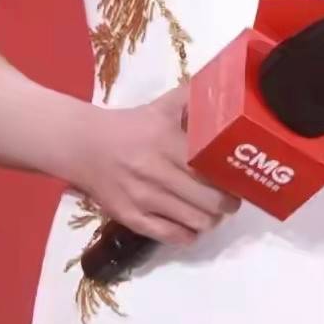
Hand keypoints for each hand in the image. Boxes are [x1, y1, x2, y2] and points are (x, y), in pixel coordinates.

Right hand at [68, 84, 240, 247]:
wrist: (85, 146)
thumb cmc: (131, 126)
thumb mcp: (162, 106)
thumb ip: (193, 97)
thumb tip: (223, 87)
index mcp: (167, 141)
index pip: (212, 168)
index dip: (231, 178)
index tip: (238, 177)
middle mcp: (156, 172)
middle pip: (210, 202)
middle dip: (227, 204)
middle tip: (229, 199)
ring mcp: (143, 199)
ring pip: (195, 222)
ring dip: (210, 220)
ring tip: (210, 212)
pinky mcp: (131, 218)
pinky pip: (171, 236)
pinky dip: (188, 234)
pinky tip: (190, 225)